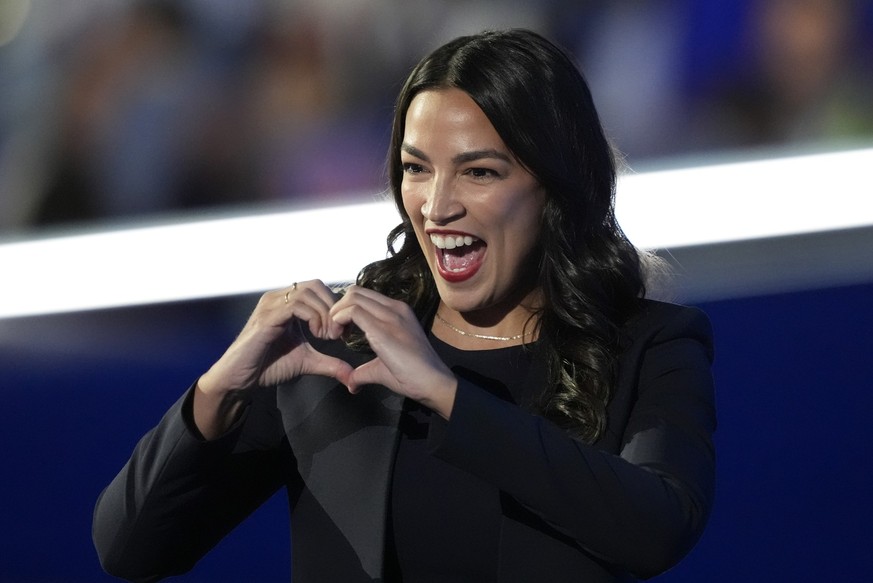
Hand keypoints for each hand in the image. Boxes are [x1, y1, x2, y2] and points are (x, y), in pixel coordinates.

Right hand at [200, 280, 353, 395]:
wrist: (239, 379)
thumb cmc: (268, 366)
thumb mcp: (307, 362)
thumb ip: (330, 364)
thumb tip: (352, 376)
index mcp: (287, 303)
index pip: (318, 289)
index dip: (336, 306)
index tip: (344, 331)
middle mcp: (277, 299)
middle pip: (315, 285)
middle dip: (333, 307)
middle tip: (338, 333)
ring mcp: (270, 306)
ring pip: (307, 293)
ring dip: (324, 314)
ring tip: (328, 336)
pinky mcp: (266, 318)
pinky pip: (295, 306)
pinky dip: (313, 318)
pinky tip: (317, 335)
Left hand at [329, 285, 457, 417]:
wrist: (433, 383)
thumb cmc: (412, 376)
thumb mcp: (382, 367)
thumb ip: (364, 371)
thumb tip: (352, 384)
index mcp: (397, 312)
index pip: (364, 296)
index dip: (346, 309)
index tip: (342, 330)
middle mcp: (395, 308)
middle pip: (355, 291)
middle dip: (337, 307)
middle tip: (334, 330)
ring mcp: (390, 316)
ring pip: (352, 297)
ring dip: (336, 313)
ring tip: (334, 334)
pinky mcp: (383, 328)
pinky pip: (353, 311)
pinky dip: (338, 320)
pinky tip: (339, 337)